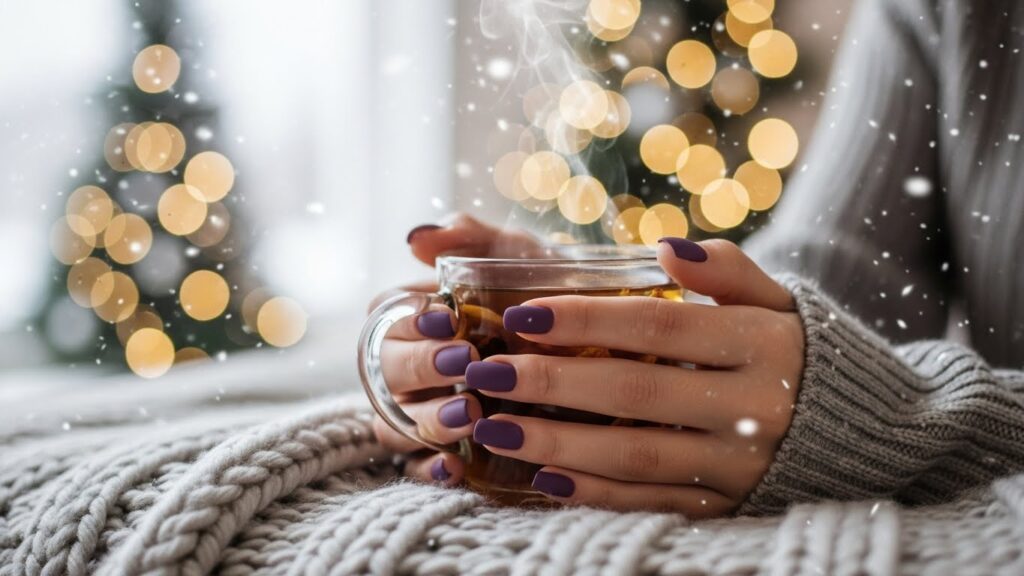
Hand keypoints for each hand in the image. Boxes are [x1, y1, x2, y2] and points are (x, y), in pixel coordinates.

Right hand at [368, 214, 541, 483]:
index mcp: (417, 317)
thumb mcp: (516, 257)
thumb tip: (417, 237)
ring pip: (395, 423)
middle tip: (465, 365)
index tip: (448, 318)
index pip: (385, 315)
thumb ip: (471, 238)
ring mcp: (422, 412)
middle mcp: (410, 367)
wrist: (596, 347)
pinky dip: (430, 469)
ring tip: (467, 415)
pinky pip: (416, 470)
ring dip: (426, 420)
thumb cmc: (542, 294)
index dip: (407, 317)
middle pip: (387, 370)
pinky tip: (456, 465)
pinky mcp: (441, 453)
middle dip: (422, 367)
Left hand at [467, 238, 802, 517]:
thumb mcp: (777, 299)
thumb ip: (726, 269)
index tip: (522, 314)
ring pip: (635, 454)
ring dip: (558, 444)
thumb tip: (665, 247)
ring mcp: (739, 463)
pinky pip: (653, 501)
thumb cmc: (794, 351)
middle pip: (635, 392)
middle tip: (487, 373)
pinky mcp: (728, 505)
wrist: (866, 431)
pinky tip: (544, 479)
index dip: (587, 321)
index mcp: (762, 342)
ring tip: (494, 429)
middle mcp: (753, 406)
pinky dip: (596, 492)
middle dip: (552, 383)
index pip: (658, 327)